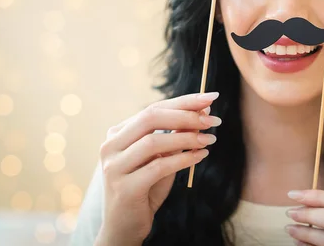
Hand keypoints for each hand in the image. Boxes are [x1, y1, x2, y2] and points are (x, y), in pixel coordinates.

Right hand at [97, 92, 221, 244]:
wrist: (125, 227)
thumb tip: (203, 110)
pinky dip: (183, 159)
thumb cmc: (146, 189)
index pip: (153, 108)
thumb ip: (177, 136)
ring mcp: (114, 166)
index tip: (211, 96)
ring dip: (188, 138)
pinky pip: (159, 166)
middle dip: (186, 115)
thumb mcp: (162, 158)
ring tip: (210, 139)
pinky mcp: (124, 187)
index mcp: (118, 133)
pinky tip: (200, 156)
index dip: (184, 101)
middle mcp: (110, 146)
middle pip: (151, 117)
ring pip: (154, 141)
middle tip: (213, 118)